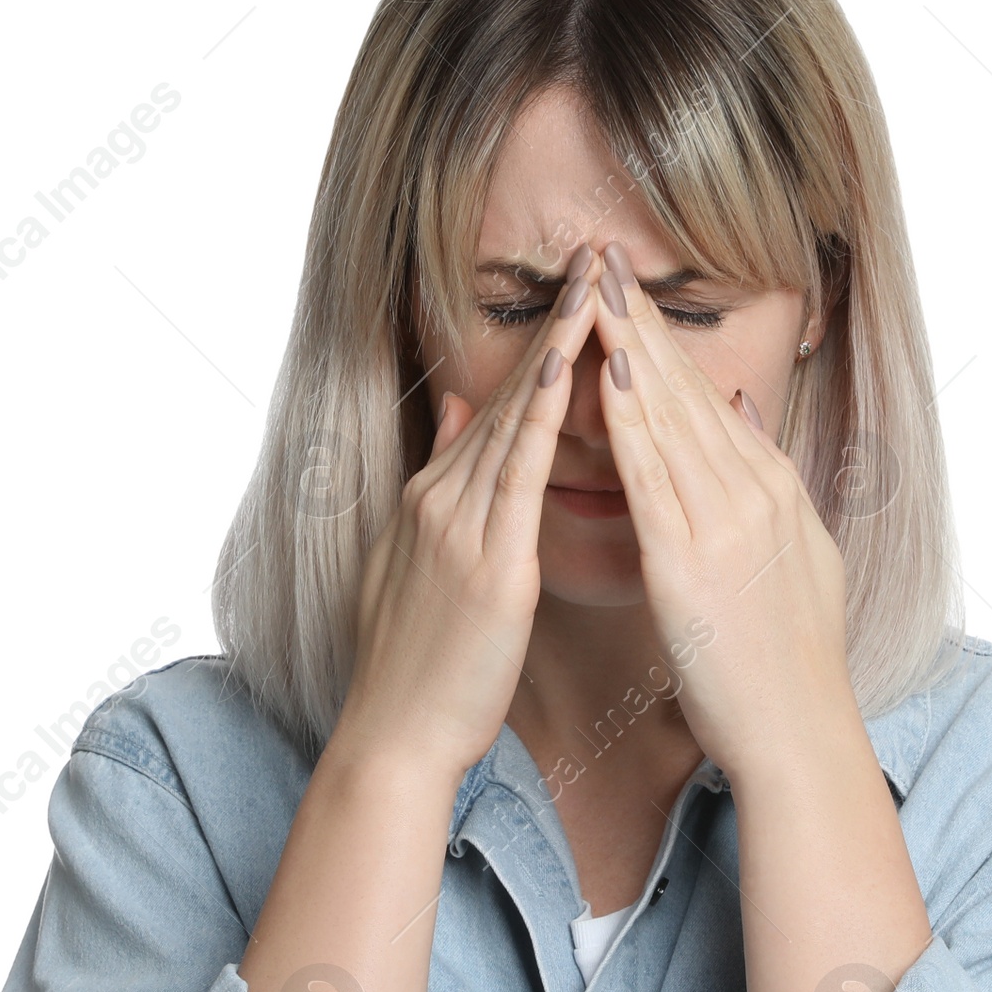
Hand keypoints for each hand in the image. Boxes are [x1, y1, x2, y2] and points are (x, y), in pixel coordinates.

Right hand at [329, 250, 599, 784]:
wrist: (395, 738)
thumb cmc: (422, 670)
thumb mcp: (421, 566)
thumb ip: (445, 487)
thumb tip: (464, 420)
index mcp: (438, 501)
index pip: (502, 408)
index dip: (543, 345)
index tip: (581, 291)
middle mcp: (444, 498)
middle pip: (512, 393)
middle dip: (558, 321)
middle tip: (597, 253)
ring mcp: (460, 525)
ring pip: (519, 417)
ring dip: (560, 346)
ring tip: (597, 284)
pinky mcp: (485, 563)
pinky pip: (520, 473)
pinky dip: (544, 414)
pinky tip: (570, 368)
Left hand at [591, 243, 858, 784]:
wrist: (799, 734)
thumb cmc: (784, 666)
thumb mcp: (795, 561)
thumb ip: (767, 487)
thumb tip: (741, 416)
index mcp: (773, 493)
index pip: (708, 400)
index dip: (665, 341)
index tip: (630, 290)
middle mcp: (754, 493)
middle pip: (688, 389)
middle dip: (643, 319)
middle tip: (603, 253)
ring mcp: (726, 523)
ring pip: (669, 416)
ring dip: (629, 345)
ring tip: (596, 285)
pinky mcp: (691, 561)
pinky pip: (653, 473)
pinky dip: (629, 418)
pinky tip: (607, 370)